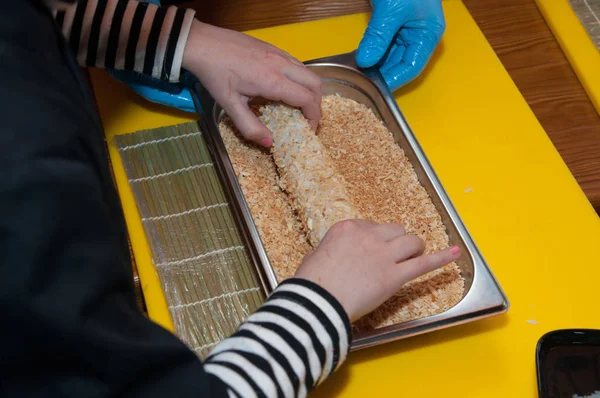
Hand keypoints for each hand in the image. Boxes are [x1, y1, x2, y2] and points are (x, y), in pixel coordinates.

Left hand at [183, 20, 321, 146]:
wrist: (203, 43)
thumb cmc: (215, 74)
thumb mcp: (229, 105)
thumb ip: (250, 126)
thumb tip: (269, 144)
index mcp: (273, 82)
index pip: (308, 100)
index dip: (314, 117)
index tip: (308, 128)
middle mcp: (282, 65)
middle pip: (316, 84)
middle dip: (317, 104)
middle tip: (307, 118)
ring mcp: (279, 53)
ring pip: (308, 72)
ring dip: (310, 90)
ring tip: (299, 105)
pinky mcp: (274, 48)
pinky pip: (297, 64)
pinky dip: (300, 79)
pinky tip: (286, 87)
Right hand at [295, 220, 459, 321]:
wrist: (317, 301)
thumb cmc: (310, 283)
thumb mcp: (315, 257)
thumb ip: (330, 251)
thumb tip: (331, 258)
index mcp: (347, 228)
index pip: (369, 226)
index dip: (373, 240)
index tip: (369, 250)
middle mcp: (368, 236)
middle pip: (394, 230)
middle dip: (395, 241)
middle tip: (391, 254)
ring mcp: (384, 255)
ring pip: (411, 242)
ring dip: (414, 248)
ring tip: (414, 255)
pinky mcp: (395, 276)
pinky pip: (423, 264)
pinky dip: (441, 258)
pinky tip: (456, 253)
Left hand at [356, 0, 445, 90]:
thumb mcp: (392, 10)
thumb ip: (379, 36)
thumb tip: (365, 62)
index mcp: (428, 34)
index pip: (412, 67)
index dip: (394, 79)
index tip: (375, 88)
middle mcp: (418, 34)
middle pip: (399, 63)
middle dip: (381, 72)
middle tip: (361, 81)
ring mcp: (405, 28)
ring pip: (388, 54)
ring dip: (374, 62)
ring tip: (357, 72)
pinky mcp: (391, 22)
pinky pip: (381, 42)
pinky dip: (370, 50)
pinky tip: (358, 58)